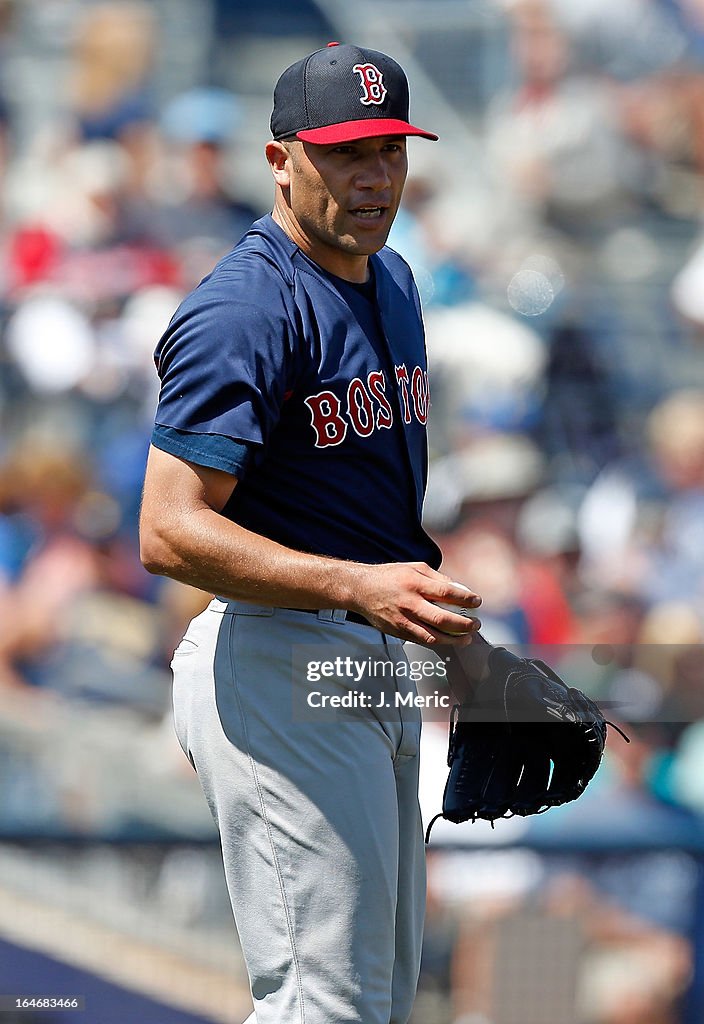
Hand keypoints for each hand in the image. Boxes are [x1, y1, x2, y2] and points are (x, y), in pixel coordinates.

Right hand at [349, 562, 481, 644]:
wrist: (360, 589)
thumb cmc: (389, 576)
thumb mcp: (414, 567)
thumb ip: (437, 578)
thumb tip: (459, 588)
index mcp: (415, 583)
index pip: (447, 592)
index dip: (466, 598)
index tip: (477, 601)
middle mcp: (409, 603)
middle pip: (443, 618)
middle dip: (464, 624)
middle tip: (476, 623)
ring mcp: (403, 620)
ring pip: (433, 636)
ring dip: (454, 639)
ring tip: (467, 638)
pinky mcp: (398, 631)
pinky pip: (422, 640)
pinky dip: (438, 642)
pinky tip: (449, 640)